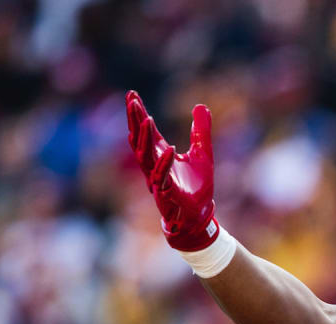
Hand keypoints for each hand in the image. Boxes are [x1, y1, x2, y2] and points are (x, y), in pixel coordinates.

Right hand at [126, 91, 216, 250]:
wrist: (199, 217)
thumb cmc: (197, 188)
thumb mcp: (203, 154)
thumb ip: (201, 131)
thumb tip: (200, 106)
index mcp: (161, 155)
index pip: (146, 131)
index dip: (138, 113)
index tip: (131, 94)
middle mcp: (155, 165)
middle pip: (140, 139)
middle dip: (135, 120)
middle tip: (131, 100)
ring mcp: (158, 179)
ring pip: (146, 156)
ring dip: (145, 138)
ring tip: (146, 118)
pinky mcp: (167, 194)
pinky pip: (162, 177)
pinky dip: (165, 163)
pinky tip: (170, 148)